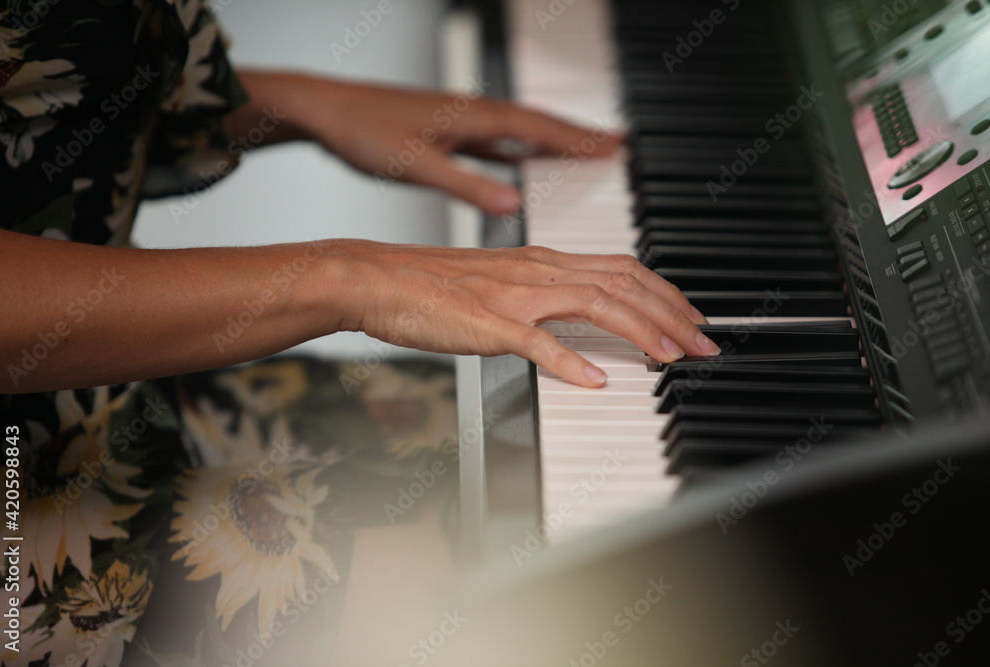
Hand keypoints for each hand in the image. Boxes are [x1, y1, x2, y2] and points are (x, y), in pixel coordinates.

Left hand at [241, 72, 621, 214]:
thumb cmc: (364, 131)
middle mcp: (473, 113)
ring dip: (552, 141)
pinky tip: (522, 166)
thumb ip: (467, 186)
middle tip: (616, 144)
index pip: (540, 127)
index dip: (579, 139)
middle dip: (578, 135)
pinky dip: (518, 151)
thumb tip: (514, 203)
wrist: (324, 111)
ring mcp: (460, 121)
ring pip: (519, 131)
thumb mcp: (417, 166)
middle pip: (539, 124)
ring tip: (583, 150)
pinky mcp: (444, 132)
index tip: (615, 146)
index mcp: (474, 116)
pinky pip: (495, 142)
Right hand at [321, 241, 719, 386]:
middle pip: (622, 282)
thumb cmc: (427, 285)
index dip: (663, 292)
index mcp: (541, 261)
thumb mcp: (496, 285)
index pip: (620, 267)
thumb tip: (572, 329)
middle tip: (702, 342)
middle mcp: (537, 270)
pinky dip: (571, 361)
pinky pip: (537, 342)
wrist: (376, 278)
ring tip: (670, 357)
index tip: (689, 317)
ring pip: (595, 303)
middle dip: (671, 312)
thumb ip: (537, 301)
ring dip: (640, 331)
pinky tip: (595, 381)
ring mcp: (514, 295)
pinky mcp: (488, 323)